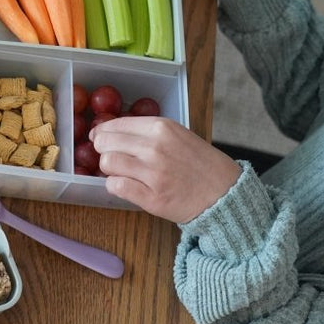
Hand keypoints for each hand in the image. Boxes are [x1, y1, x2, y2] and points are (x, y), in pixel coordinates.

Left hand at [90, 115, 241, 223]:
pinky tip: (123, 185)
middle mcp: (155, 148)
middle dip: (103, 150)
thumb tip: (112, 132)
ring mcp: (153, 173)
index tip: (99, 138)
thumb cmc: (200, 164)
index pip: (116, 125)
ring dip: (109, 169)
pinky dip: (114, 186)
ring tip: (120, 172)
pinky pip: (116, 187)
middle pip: (106, 143)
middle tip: (109, 156)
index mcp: (162, 128)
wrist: (224, 193)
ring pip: (107, 164)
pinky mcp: (151, 198)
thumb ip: (149, 132)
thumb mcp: (179, 135)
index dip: (103, 132)